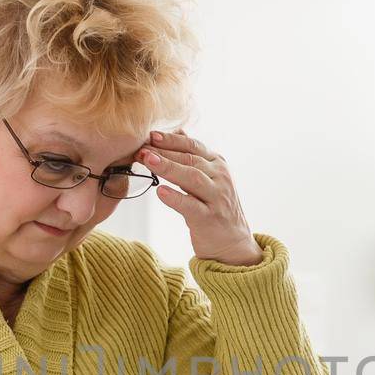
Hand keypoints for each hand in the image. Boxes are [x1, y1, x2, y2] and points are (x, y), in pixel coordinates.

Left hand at [141, 129, 263, 266]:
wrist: (232, 244)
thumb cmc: (214, 209)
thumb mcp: (209, 178)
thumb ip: (195, 157)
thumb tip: (178, 130)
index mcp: (218, 164)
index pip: (193, 146)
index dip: (171, 139)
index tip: (150, 134)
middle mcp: (220, 177)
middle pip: (190, 159)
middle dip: (164, 152)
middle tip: (141, 147)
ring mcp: (217, 198)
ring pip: (192, 178)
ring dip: (168, 168)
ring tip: (147, 160)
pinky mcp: (210, 218)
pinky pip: (191, 206)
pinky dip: (175, 197)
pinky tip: (160, 191)